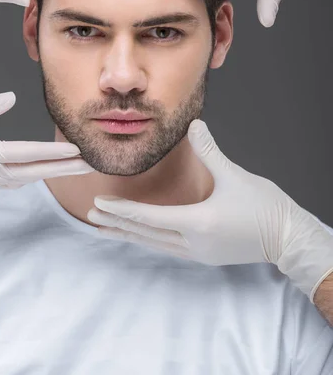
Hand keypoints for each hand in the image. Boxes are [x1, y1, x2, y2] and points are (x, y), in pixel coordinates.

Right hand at [0, 91, 93, 192]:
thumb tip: (9, 97)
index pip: (27, 154)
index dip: (53, 152)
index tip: (75, 151)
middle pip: (37, 171)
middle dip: (66, 168)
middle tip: (92, 164)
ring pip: (31, 177)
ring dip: (56, 172)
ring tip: (78, 167)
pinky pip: (21, 179)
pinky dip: (39, 174)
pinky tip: (48, 170)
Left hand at [87, 119, 332, 302]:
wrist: (289, 238)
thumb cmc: (265, 208)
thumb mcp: (235, 176)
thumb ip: (210, 151)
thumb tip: (194, 125)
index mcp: (198, 222)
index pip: (149, 218)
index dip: (122, 210)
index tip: (99, 205)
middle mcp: (194, 243)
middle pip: (146, 234)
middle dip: (117, 224)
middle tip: (91, 215)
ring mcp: (199, 253)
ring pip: (154, 245)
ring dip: (129, 235)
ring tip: (106, 229)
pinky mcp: (205, 255)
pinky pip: (167, 248)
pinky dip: (148, 240)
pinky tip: (140, 236)